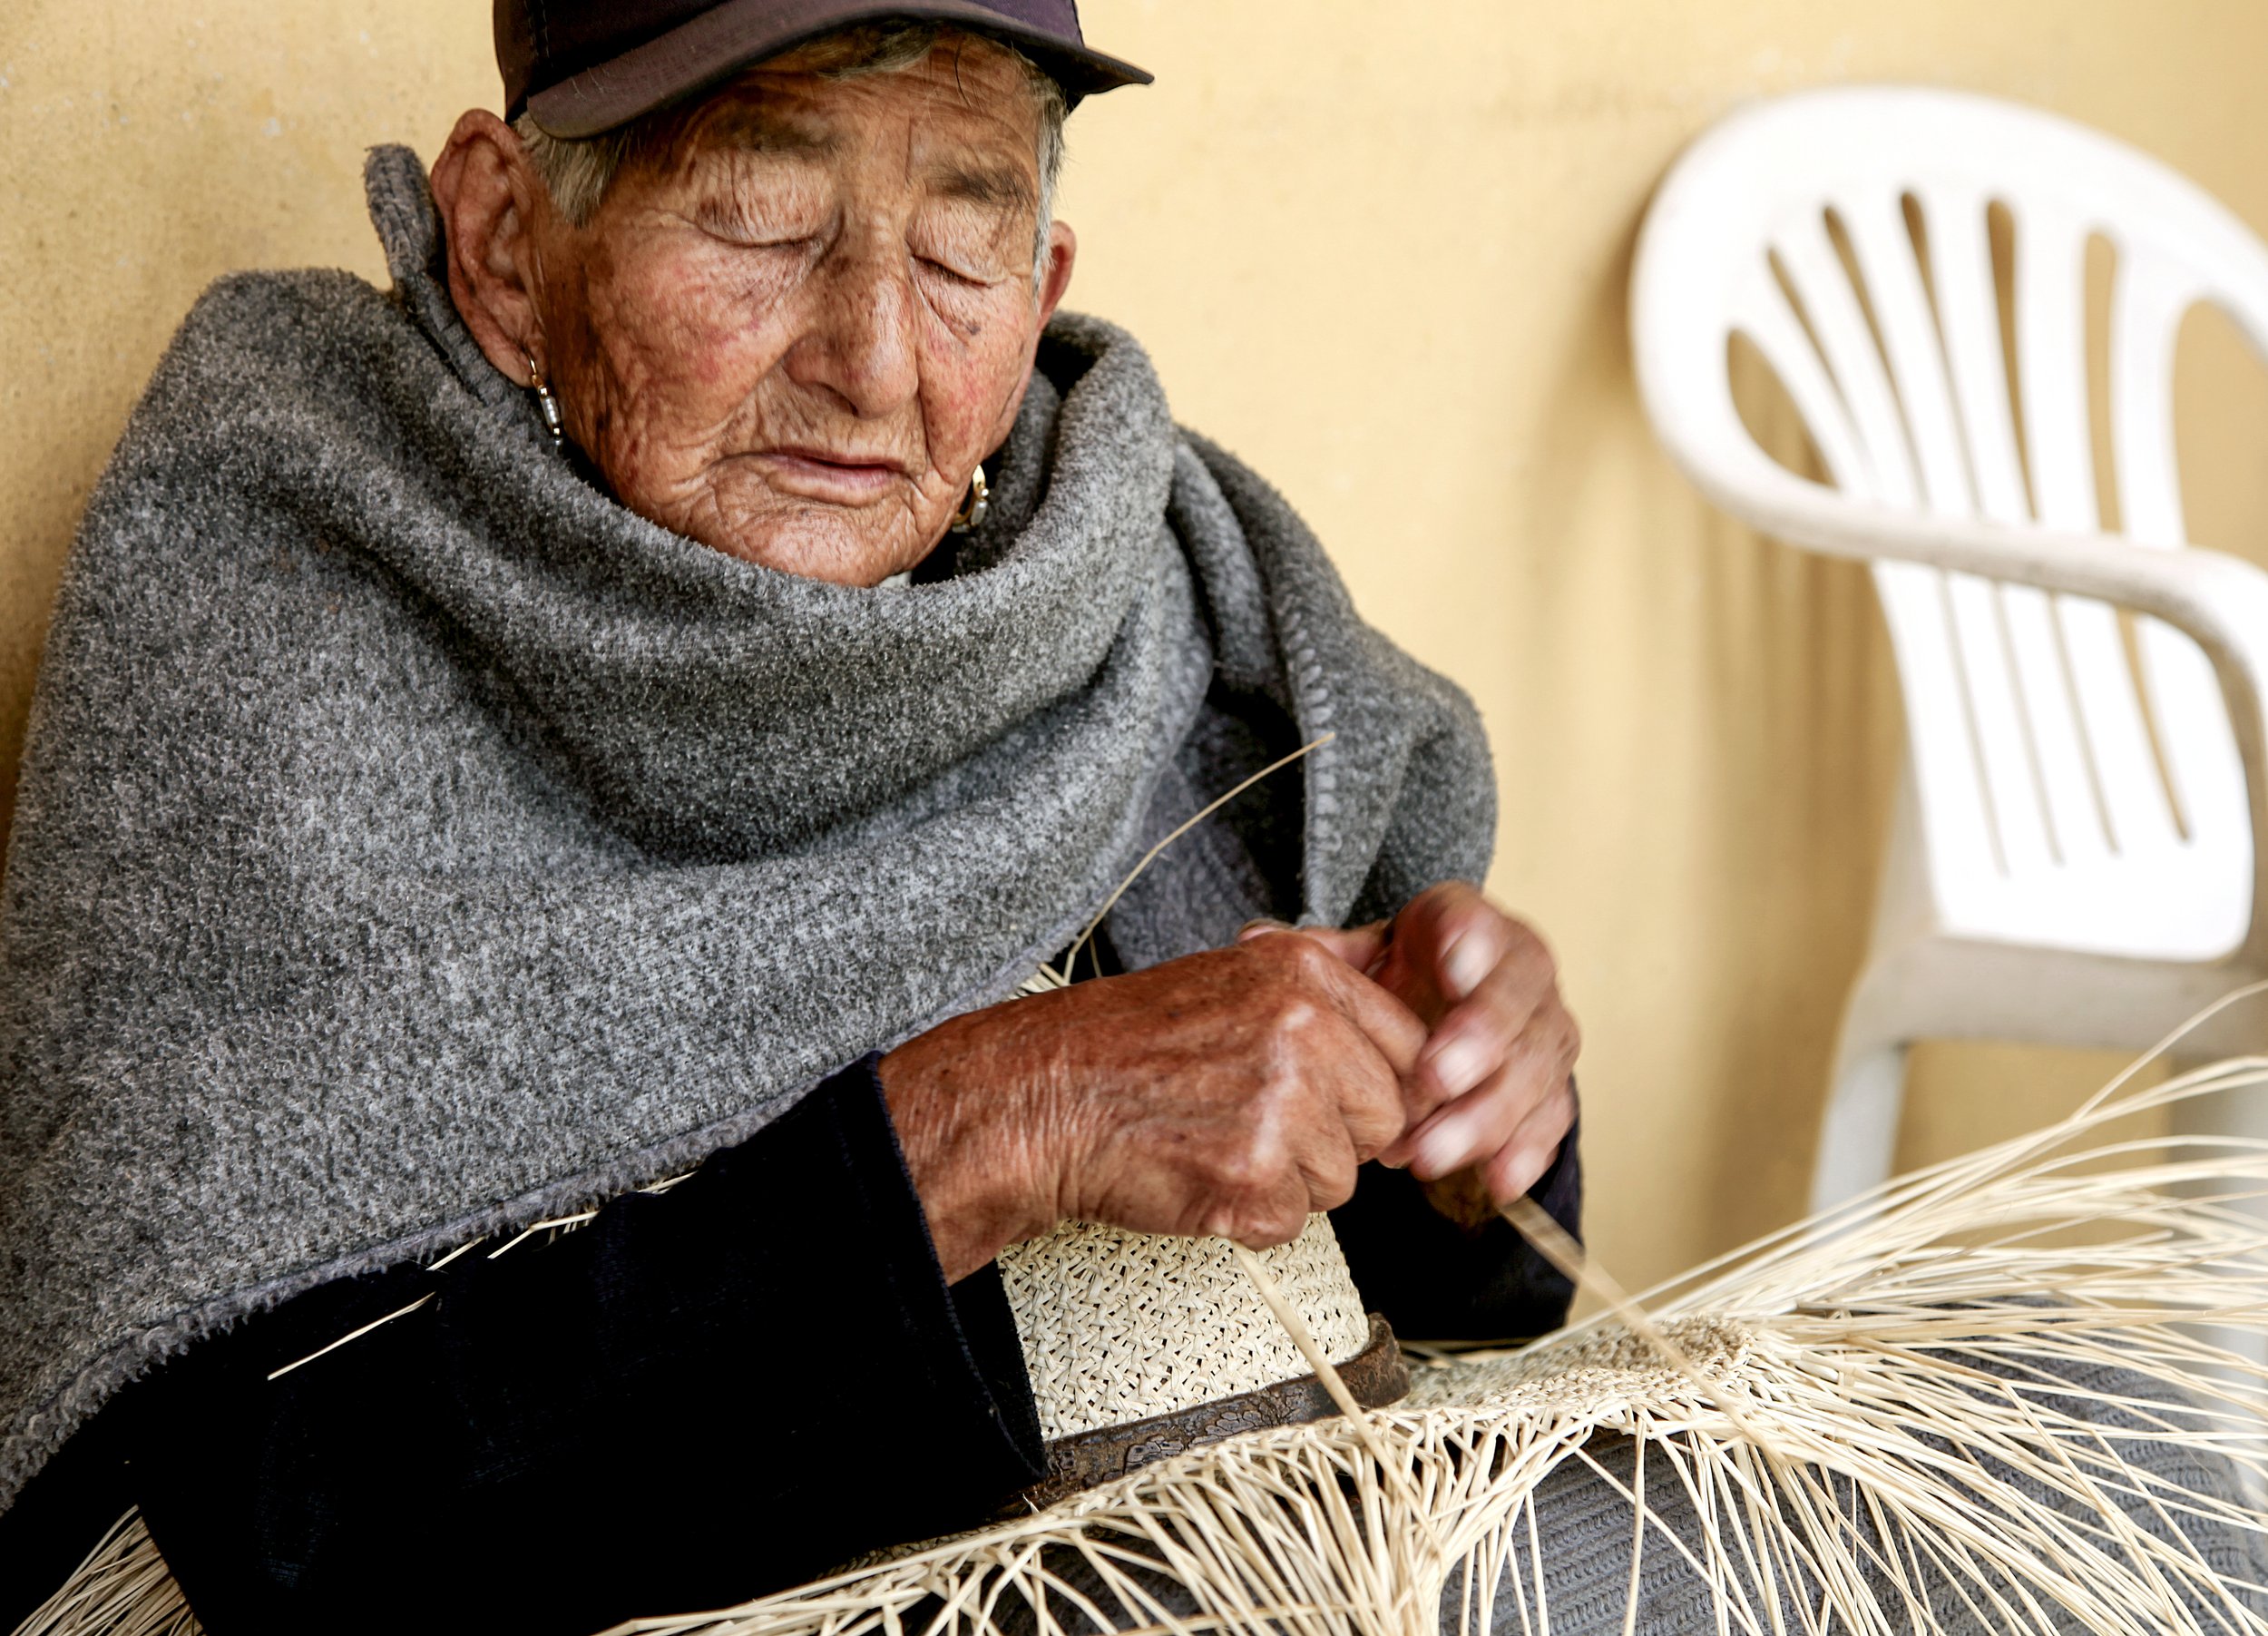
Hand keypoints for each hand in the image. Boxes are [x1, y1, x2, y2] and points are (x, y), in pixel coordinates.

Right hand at [878, 934, 1428, 1280]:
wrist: (1046, 1099)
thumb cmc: (1131, 1046)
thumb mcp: (1233, 978)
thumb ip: (1323, 995)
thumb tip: (1412, 1037)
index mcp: (1305, 974)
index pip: (1410, 1047)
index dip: (1379, 1087)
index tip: (1344, 1101)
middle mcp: (1303, 1031)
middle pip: (1388, 1118)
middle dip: (1338, 1136)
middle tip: (1261, 1122)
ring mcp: (1282, 1105)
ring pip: (1343, 1177)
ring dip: (1290, 1177)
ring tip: (1219, 1140)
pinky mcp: (1255, 1177)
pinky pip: (1295, 1221)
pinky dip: (1250, 1214)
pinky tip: (1201, 1174)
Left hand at [1250, 883, 1577, 1211]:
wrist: (1441, 1015)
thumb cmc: (1392, 983)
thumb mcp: (1356, 961)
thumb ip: (1318, 956)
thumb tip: (1257, 941)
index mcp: (1466, 924)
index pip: (1476, 923)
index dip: (1470, 946)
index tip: (1451, 972)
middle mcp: (1520, 971)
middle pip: (1514, 1001)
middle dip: (1480, 1041)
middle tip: (1436, 1078)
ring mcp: (1543, 1029)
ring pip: (1534, 1067)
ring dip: (1486, 1114)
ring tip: (1430, 1152)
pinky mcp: (1552, 1085)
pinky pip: (1551, 1118)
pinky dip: (1524, 1152)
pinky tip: (1494, 1180)